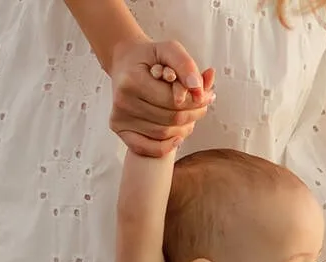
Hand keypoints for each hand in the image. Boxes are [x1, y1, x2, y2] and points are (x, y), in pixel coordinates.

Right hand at [108, 39, 215, 156]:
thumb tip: (198, 88)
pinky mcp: (120, 129)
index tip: (206, 94)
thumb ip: (186, 64)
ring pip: (165, 134)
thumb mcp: (169, 50)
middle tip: (202, 103)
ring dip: (184, 127)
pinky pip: (148, 149)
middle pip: (172, 119)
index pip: (175, 101)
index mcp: (132, 80)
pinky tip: (177, 135)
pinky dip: (168, 146)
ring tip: (188, 113)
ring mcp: (119, 117)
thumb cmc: (151, 58)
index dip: (197, 100)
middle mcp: (123, 101)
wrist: (125, 63)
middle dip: (194, 112)